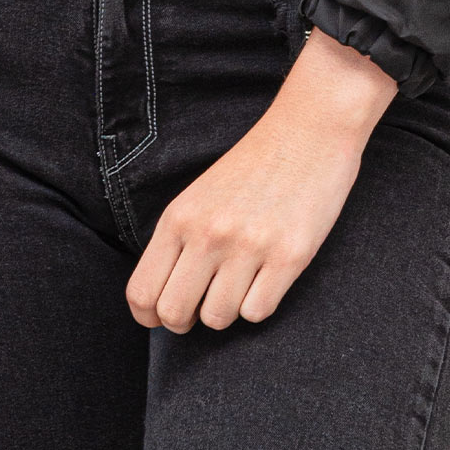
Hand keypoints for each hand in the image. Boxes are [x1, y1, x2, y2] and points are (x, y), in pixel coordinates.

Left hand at [126, 26, 396, 330]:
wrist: (308, 130)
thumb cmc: (253, 166)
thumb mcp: (200, 196)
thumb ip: (178, 241)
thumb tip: (159, 301)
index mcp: (179, 217)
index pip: (141, 293)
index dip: (149, 315)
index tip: (165, 313)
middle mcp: (208, 233)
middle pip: (173, 314)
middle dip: (186, 320)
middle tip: (204, 301)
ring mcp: (248, 246)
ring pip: (217, 319)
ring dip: (228, 309)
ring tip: (241, 280)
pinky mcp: (289, 257)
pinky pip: (258, 313)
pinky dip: (261, 303)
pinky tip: (268, 275)